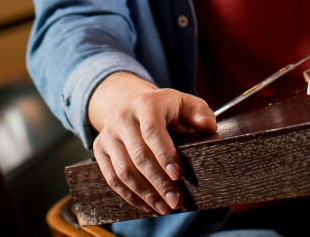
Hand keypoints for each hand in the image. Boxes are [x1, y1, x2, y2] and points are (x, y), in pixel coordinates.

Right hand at [88, 73, 216, 214]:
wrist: (132, 104)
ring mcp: (108, 133)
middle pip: (138, 155)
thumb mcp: (186, 104)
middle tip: (175, 200)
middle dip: (158, 181)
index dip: (164, 155)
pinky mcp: (100, 149)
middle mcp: (123, 116)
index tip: (177, 175)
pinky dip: (129, 195)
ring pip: (123, 170)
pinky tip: (146, 205)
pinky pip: (112, 178)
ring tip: (164, 207)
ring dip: (145, 193)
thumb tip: (209, 126)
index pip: (152, 131)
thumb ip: (200, 113)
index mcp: (146, 103)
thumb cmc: (166, 109)